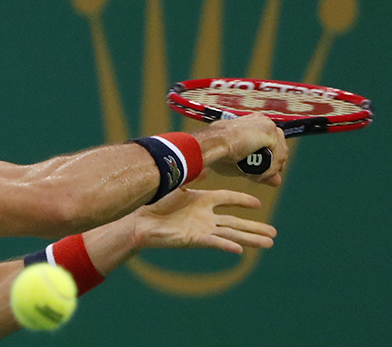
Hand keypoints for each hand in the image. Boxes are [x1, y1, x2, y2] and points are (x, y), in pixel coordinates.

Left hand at [132, 187, 276, 253]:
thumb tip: (203, 165)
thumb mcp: (177, 185)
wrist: (140, 220)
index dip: (242, 200)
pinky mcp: (195, 239)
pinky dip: (227, 245)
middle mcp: (205, 216)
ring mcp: (202, 228)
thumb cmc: (155, 203)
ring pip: (231, 234)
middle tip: (274, 233)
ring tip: (269, 243)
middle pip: (236, 221)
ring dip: (250, 239)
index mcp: (202, 200)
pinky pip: (215, 242)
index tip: (258, 204)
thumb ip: (191, 176)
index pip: (228, 199)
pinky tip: (241, 250)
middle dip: (255, 227)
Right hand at [193, 113, 287, 185]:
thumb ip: (261, 170)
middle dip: (275, 163)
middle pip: (280, 145)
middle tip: (266, 177)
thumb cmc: (217, 150)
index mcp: (254, 122)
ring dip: (271, 169)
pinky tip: (259, 176)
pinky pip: (278, 157)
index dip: (271, 158)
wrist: (212, 144)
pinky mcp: (270, 134)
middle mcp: (263, 121)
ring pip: (281, 153)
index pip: (272, 141)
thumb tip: (277, 182)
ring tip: (258, 178)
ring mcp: (268, 126)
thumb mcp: (243, 163)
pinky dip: (271, 169)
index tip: (266, 171)